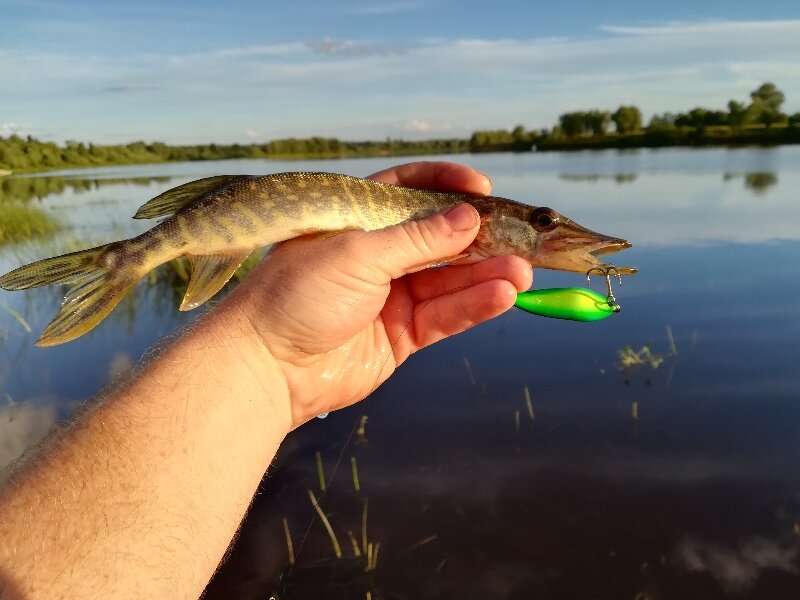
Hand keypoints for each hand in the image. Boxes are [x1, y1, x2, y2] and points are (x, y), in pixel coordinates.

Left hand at [221, 162, 531, 427]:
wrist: (266, 365)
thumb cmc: (298, 293)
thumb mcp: (359, 254)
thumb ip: (419, 240)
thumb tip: (469, 218)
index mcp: (357, 221)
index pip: (408, 191)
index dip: (445, 186)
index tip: (482, 189)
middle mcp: (376, 255)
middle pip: (438, 240)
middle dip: (479, 238)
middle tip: (520, 237)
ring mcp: (390, 296)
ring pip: (448, 281)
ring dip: (486, 274)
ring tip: (522, 270)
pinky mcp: (401, 336)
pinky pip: (444, 316)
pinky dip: (474, 305)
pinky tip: (503, 294)